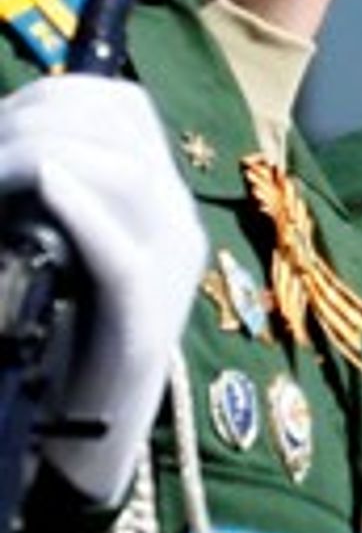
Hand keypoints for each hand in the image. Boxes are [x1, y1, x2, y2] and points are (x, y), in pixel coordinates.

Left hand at [0, 76, 205, 501]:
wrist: (87, 437)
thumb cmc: (58, 340)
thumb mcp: (57, 249)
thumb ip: (50, 198)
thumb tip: (8, 146)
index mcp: (157, 201)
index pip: (123, 106)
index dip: (54, 95)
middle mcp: (174, 223)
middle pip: (118, 128)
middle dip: (32, 120)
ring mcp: (166, 269)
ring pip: (124, 174)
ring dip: (39, 155)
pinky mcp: (142, 320)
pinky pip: (119, 251)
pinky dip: (80, 210)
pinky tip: (46, 183)